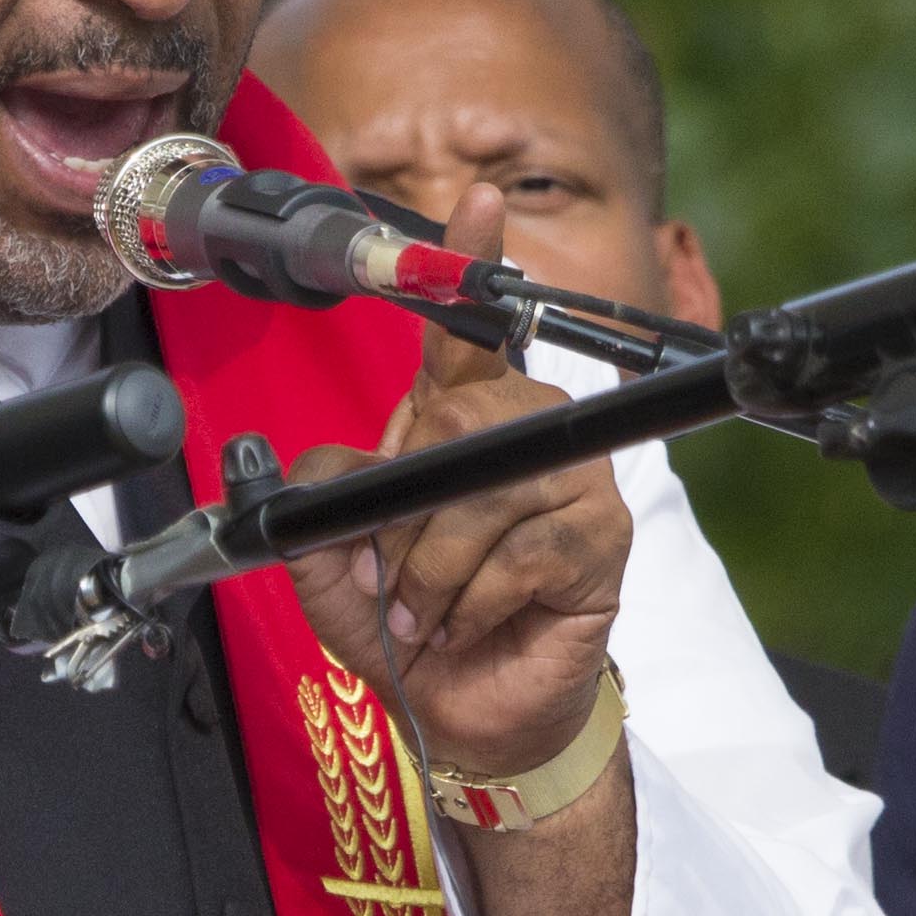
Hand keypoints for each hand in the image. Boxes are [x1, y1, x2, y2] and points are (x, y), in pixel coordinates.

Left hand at [283, 181, 633, 775]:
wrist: (467, 713)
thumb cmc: (412, 627)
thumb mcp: (334, 565)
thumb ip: (316, 505)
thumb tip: (313, 467)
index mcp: (459, 420)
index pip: (465, 330)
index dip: (469, 264)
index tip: (477, 203)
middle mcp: (522, 433)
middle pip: (459, 415)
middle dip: (406, 511)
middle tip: (390, 571)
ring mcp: (572, 481)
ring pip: (484, 492)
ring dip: (432, 571)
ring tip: (425, 613)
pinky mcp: (603, 539)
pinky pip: (522, 552)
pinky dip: (474, 601)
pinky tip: (472, 623)